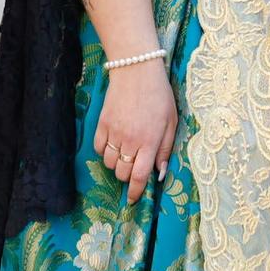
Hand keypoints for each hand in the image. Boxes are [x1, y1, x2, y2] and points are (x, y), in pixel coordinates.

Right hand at [94, 56, 176, 203]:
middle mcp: (130, 141)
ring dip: (117, 165)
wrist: (136, 71)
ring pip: (109, 163)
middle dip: (128, 178)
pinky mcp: (102, 124)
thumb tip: (160, 173)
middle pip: (122, 173)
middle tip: (134, 169)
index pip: (139, 177)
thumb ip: (165, 149)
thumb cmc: (159, 96)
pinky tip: (113, 144)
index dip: (136, 192)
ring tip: (125, 156)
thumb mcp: (171, 122)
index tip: (133, 199)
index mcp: (149, 142)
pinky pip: (98, 148)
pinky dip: (104, 152)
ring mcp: (114, 133)